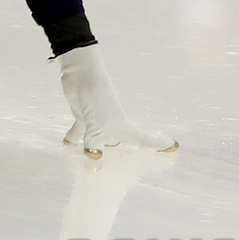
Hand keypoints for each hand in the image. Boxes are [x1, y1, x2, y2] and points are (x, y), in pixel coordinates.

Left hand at [57, 44, 177, 157]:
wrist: (80, 74)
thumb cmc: (96, 96)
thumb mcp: (96, 120)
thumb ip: (94, 139)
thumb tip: (93, 155)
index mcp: (122, 125)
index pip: (142, 138)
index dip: (156, 144)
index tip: (172, 146)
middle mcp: (112, 125)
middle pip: (123, 141)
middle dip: (127, 152)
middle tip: (132, 165)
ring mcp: (97, 121)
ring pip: (99, 140)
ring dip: (96, 149)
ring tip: (94, 163)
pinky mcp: (82, 116)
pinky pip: (78, 131)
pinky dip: (72, 139)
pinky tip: (66, 146)